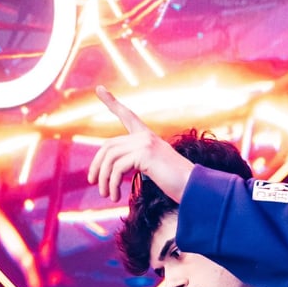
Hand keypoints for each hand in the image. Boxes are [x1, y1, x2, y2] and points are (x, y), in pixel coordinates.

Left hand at [88, 86, 193, 203]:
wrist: (194, 188)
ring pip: (110, 158)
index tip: (100, 89)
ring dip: (104, 179)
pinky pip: (117, 168)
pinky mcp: (145, 154)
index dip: (112, 102)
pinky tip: (115, 197)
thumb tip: (115, 171)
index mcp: (148, 137)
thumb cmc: (177, 184)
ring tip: (106, 195)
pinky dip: (113, 184)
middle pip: (108, 145)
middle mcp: (145, 136)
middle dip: (97, 165)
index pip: (127, 115)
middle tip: (93, 182)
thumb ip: (138, 163)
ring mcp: (145, 143)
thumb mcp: (155, 170)